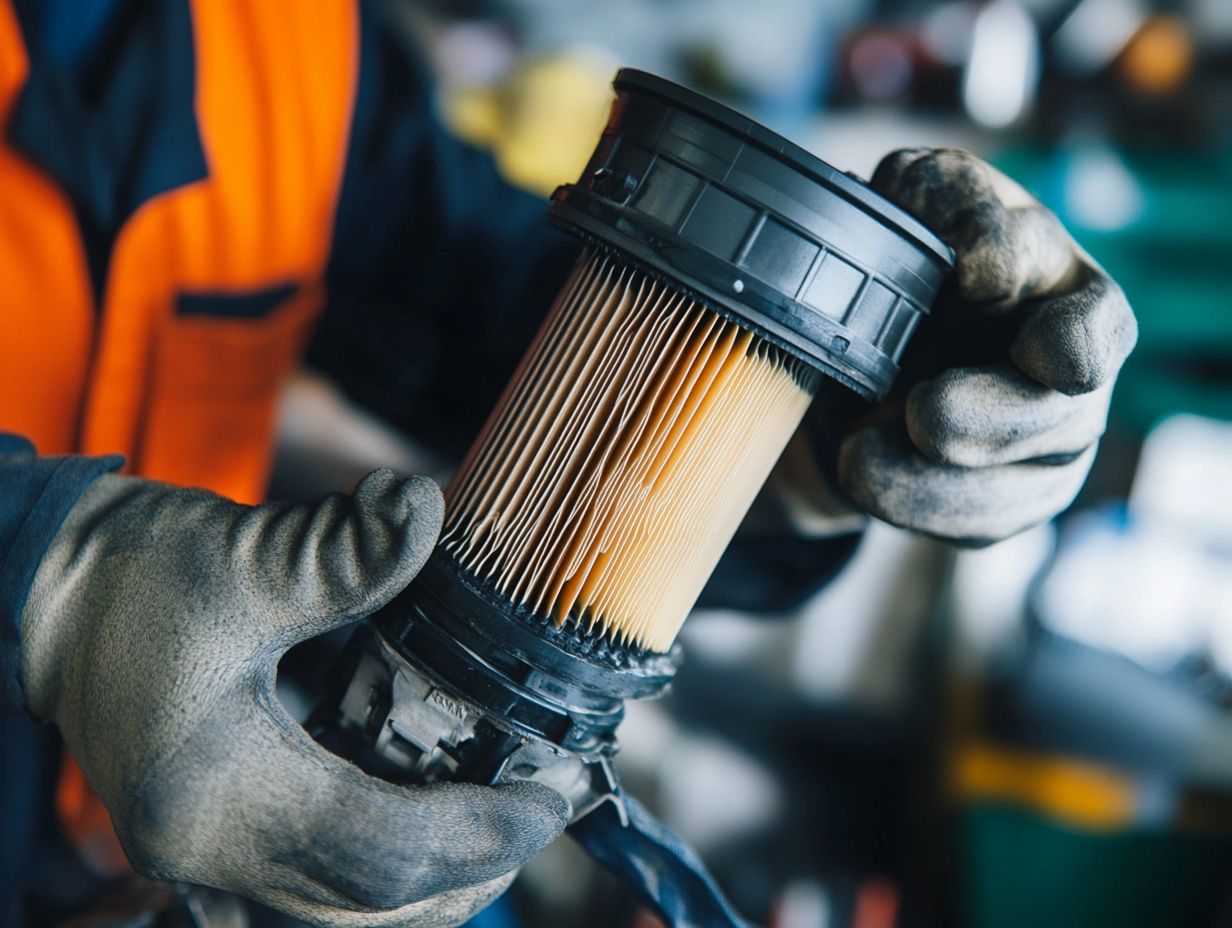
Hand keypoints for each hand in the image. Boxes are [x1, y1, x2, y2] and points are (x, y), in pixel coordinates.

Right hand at [20, 470, 566, 926]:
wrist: (51, 594)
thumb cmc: (134, 576)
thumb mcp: (241, 557)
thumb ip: (339, 551)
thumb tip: (422, 509)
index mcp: (216, 790)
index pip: (378, 849)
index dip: (476, 831)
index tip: (547, 796)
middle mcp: (205, 847)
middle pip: (368, 903)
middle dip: (470, 866)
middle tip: (539, 810)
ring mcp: (200, 855)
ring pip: (340, 913)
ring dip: (431, 882)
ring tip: (499, 828)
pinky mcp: (209, 839)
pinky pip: (310, 893)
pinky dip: (381, 877)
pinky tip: (426, 835)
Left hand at [831, 148, 1136, 544]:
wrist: (855, 352)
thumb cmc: (905, 260)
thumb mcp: (913, 202)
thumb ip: (949, 196)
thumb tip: (986, 261)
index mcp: (1067, 296)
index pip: (1094, 325)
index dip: (1052, 330)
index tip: (977, 288)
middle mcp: (1073, 382)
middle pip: (1060, 420)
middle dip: (990, 420)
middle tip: (923, 411)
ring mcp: (1045, 450)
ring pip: (1017, 490)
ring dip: (935, 481)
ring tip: (859, 457)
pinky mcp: (1005, 503)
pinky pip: (975, 528)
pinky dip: (916, 510)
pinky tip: (868, 480)